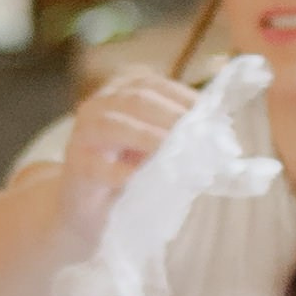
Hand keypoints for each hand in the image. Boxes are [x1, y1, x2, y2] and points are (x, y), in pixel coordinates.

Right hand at [56, 71, 198, 241]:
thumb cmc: (130, 173)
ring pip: (114, 125)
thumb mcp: (158, 147)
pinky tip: (141, 179)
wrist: (89, 211)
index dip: (185, 99)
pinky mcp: (75, 168)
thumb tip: (220, 135)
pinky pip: (97, 166)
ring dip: (149, 138)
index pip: (156, 85)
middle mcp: (99, 105)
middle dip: (173, 118)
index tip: (213, 121)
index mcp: (122, 92)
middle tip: (201, 139)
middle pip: (138, 99)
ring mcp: (83, 135)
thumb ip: (181, 135)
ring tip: (177, 154)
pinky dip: (121, 172)